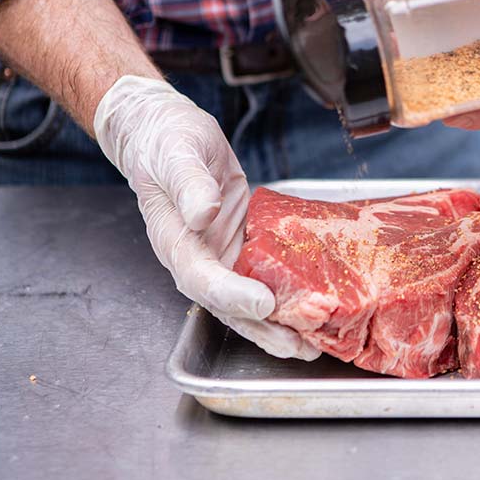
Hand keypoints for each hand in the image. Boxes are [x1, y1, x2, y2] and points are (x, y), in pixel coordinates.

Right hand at [94, 75, 319, 359]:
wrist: (166, 134)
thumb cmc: (166, 143)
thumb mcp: (177, 155)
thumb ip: (189, 185)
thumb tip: (203, 214)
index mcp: (176, 242)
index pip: (202, 278)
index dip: (232, 295)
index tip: (263, 304)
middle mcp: (199, 258)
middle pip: (229, 304)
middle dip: (263, 328)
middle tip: (299, 345)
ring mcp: (221, 255)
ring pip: (249, 298)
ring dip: (278, 323)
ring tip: (313, 343)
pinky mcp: (242, 245)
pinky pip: (263, 275)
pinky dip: (286, 293)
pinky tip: (313, 305)